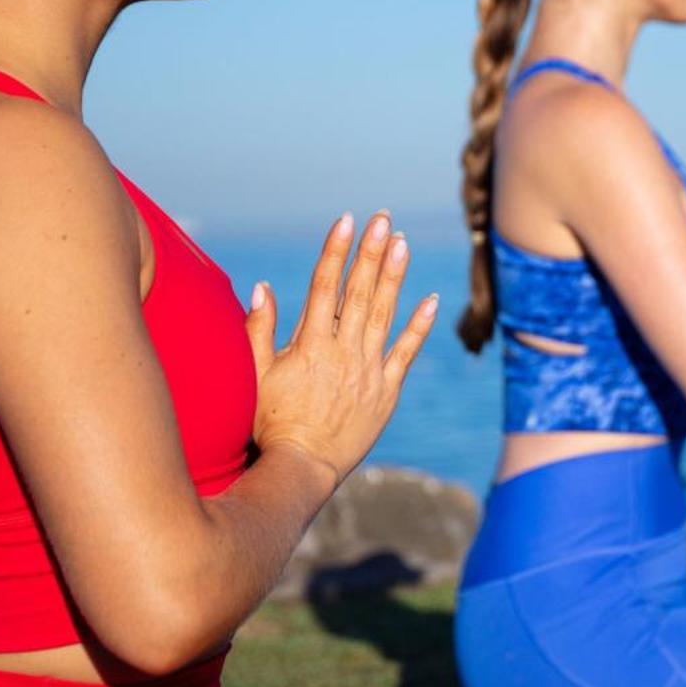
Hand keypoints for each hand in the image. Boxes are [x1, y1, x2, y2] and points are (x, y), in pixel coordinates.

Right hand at [242, 210, 437, 488]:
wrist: (302, 468)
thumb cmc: (270, 423)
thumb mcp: (254, 375)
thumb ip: (258, 330)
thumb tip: (262, 287)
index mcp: (310, 345)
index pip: (324, 285)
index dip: (336, 250)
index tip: (346, 220)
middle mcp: (343, 352)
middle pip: (359, 291)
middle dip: (371, 251)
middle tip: (383, 218)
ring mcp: (368, 371)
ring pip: (384, 314)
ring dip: (394, 276)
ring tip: (403, 243)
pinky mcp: (386, 391)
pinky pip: (406, 353)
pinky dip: (419, 326)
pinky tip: (431, 299)